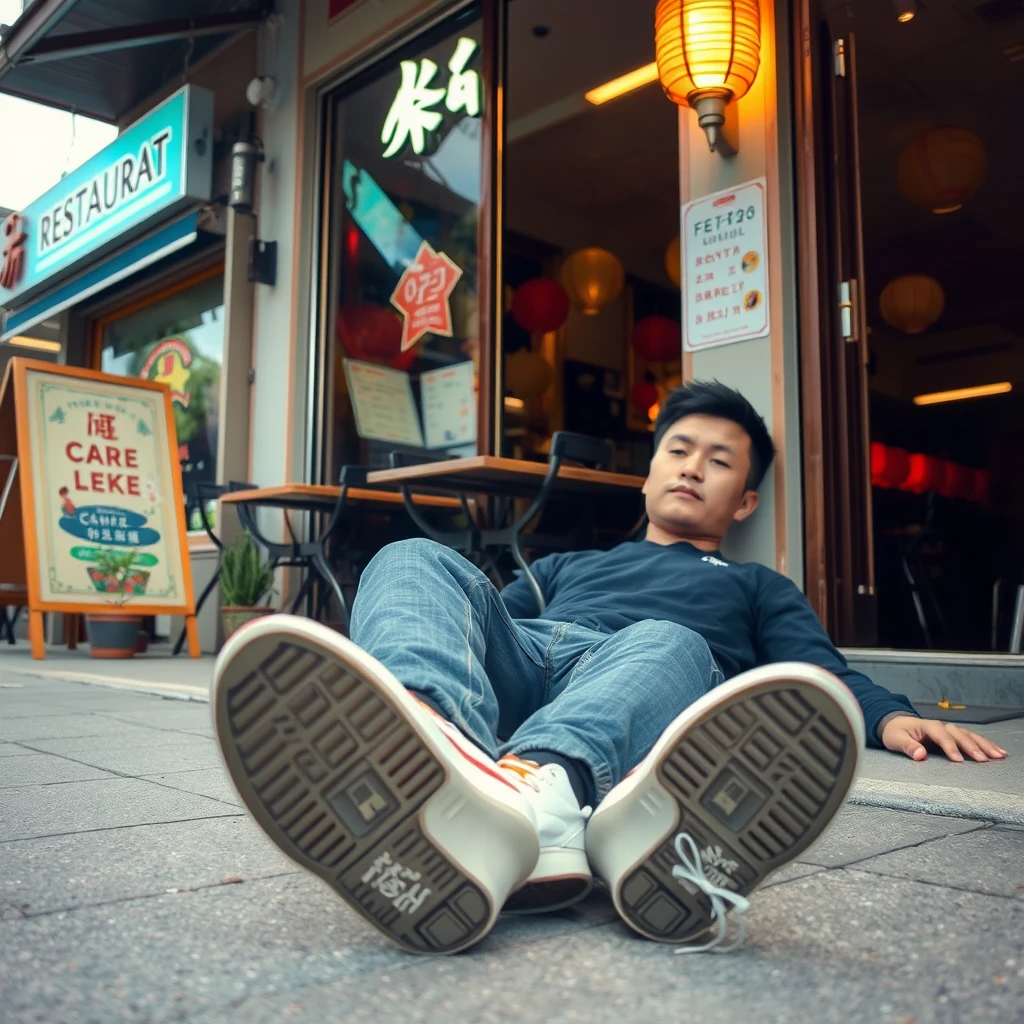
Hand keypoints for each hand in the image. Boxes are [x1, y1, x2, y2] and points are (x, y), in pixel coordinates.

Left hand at [880, 716, 1007, 761]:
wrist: (895, 724)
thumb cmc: (896, 732)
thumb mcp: (896, 739)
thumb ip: (908, 747)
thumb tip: (920, 755)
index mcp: (927, 726)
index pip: (941, 735)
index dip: (950, 747)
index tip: (958, 760)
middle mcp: (941, 726)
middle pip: (959, 734)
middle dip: (972, 746)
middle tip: (983, 759)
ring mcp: (948, 730)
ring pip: (969, 735)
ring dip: (983, 744)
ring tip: (998, 755)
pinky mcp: (952, 735)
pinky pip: (970, 738)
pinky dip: (984, 744)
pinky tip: (996, 751)